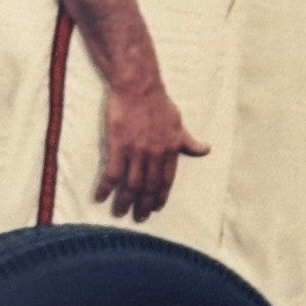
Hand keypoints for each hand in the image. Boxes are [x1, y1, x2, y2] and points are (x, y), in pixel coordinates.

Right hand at [97, 84, 207, 221]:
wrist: (138, 87)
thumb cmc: (158, 103)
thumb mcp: (178, 123)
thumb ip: (188, 141)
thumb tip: (205, 150)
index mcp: (170, 149)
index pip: (166, 180)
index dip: (160, 196)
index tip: (155, 208)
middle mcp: (155, 154)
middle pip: (148, 187)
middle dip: (143, 206)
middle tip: (138, 219)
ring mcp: (136, 151)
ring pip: (131, 185)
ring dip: (124, 202)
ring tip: (119, 213)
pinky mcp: (118, 146)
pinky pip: (112, 174)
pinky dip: (106, 188)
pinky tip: (100, 198)